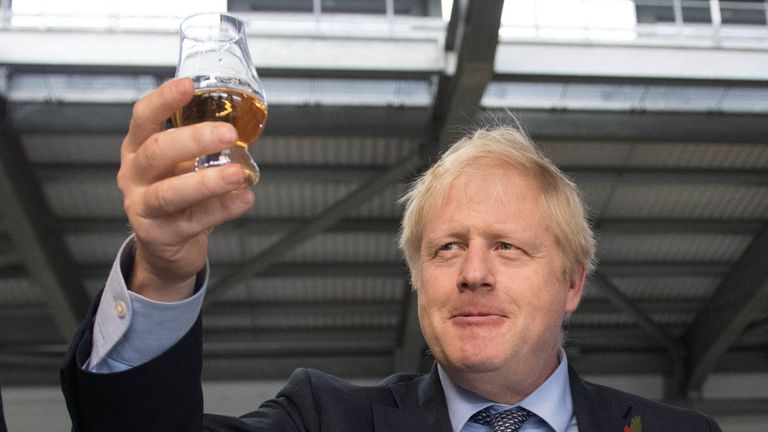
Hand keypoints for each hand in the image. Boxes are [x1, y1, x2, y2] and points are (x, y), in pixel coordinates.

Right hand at [118, 78, 254, 300]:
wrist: (164, 247)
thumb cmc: (176, 193)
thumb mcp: (179, 164)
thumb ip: (200, 145)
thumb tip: (243, 122)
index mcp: (138, 148)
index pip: (143, 117)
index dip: (163, 100)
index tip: (188, 85)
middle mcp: (134, 175)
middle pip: (156, 151)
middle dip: (194, 140)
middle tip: (228, 134)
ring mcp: (142, 207)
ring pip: (170, 192)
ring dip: (207, 182)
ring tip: (236, 174)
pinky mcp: (159, 235)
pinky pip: (192, 221)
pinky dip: (221, 209)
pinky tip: (243, 199)